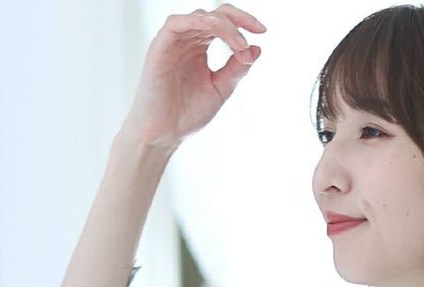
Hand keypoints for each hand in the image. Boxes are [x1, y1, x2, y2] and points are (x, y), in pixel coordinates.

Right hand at [123, 4, 267, 150]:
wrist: (164, 134)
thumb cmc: (188, 114)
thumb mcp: (220, 89)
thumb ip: (236, 69)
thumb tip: (257, 48)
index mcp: (200, 47)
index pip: (223, 23)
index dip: (244, 22)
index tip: (263, 32)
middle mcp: (187, 40)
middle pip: (214, 14)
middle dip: (238, 20)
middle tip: (257, 32)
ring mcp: (173, 42)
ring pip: (198, 16)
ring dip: (223, 25)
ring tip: (239, 44)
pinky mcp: (160, 47)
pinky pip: (175, 23)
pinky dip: (196, 21)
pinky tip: (213, 28)